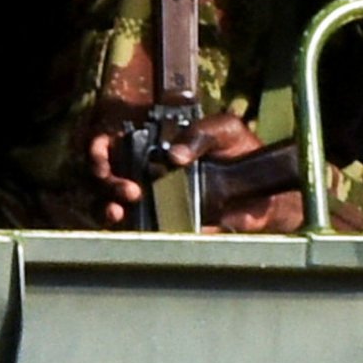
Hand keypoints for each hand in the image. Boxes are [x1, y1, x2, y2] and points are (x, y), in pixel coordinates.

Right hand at [88, 114, 298, 230]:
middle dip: (107, 183)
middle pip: (103, 177)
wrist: (265, 191)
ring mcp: (151, 201)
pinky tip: (141, 228)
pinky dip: (132, 231)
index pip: (109, 144)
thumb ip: (202, 132)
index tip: (103, 157)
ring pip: (109, 206)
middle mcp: (144, 172)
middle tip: (128, 190)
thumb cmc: (242, 152)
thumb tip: (174, 156)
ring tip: (119, 210)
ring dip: (106, 207)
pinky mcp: (163, 226)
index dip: (97, 150)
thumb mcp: (226, 130)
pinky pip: (139, 231)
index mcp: (152, 144)